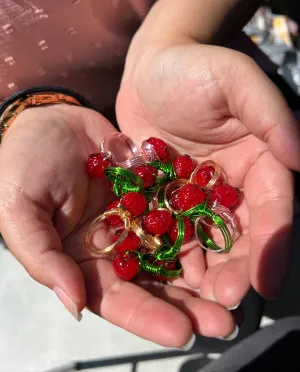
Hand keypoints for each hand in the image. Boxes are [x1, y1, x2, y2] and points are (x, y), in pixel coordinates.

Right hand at [1, 103, 229, 347]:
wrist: (51, 119)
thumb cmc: (24, 163)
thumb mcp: (21, 210)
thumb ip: (43, 257)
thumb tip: (73, 303)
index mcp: (82, 261)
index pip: (115, 298)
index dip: (147, 317)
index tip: (181, 332)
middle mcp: (115, 247)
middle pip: (154, 284)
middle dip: (188, 305)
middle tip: (224, 322)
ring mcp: (139, 220)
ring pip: (175, 252)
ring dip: (205, 273)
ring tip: (236, 288)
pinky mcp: (155, 193)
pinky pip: (181, 211)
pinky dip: (203, 225)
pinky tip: (228, 237)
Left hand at [117, 43, 298, 331]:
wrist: (151, 69)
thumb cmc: (195, 68)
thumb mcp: (237, 81)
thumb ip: (270, 116)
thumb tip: (299, 157)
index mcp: (260, 161)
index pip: (272, 209)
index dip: (271, 246)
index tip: (265, 282)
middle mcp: (233, 184)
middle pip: (241, 235)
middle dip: (237, 270)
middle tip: (226, 302)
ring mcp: (198, 194)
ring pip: (207, 241)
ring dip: (206, 274)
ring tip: (199, 303)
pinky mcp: (166, 196)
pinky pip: (171, 230)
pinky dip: (170, 255)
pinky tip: (165, 279)